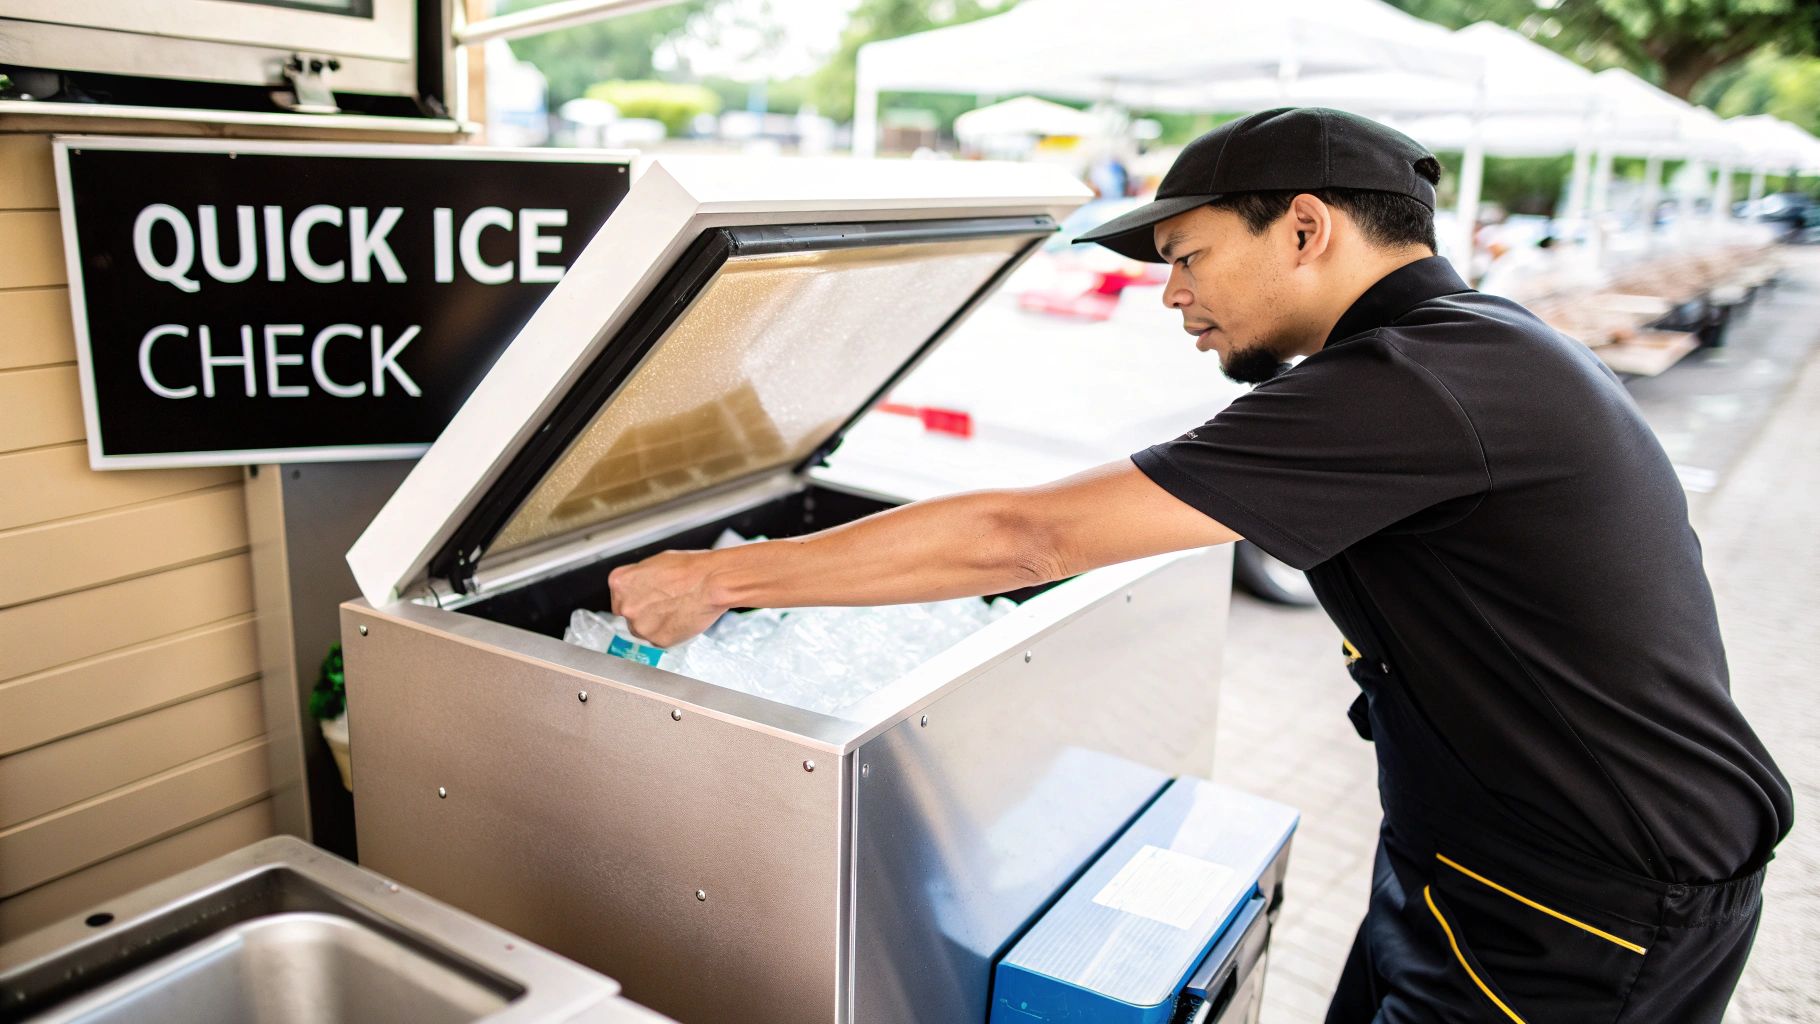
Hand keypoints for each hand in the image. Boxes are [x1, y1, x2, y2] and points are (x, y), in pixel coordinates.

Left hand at [607, 549, 725, 648]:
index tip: (647, 598)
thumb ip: (639, 577)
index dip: (637, 597)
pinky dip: (670, 632)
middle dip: (645, 612)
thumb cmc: (689, 569)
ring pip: (644, 630)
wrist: (711, 582)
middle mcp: (625, 606)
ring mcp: (640, 625)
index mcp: (620, 582)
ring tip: (677, 609)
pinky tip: (682, 617)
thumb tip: (639, 586)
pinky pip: (660, 639)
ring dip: (657, 624)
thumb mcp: (655, 562)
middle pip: (629, 616)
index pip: (619, 597)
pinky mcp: (658, 640)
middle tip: (665, 603)